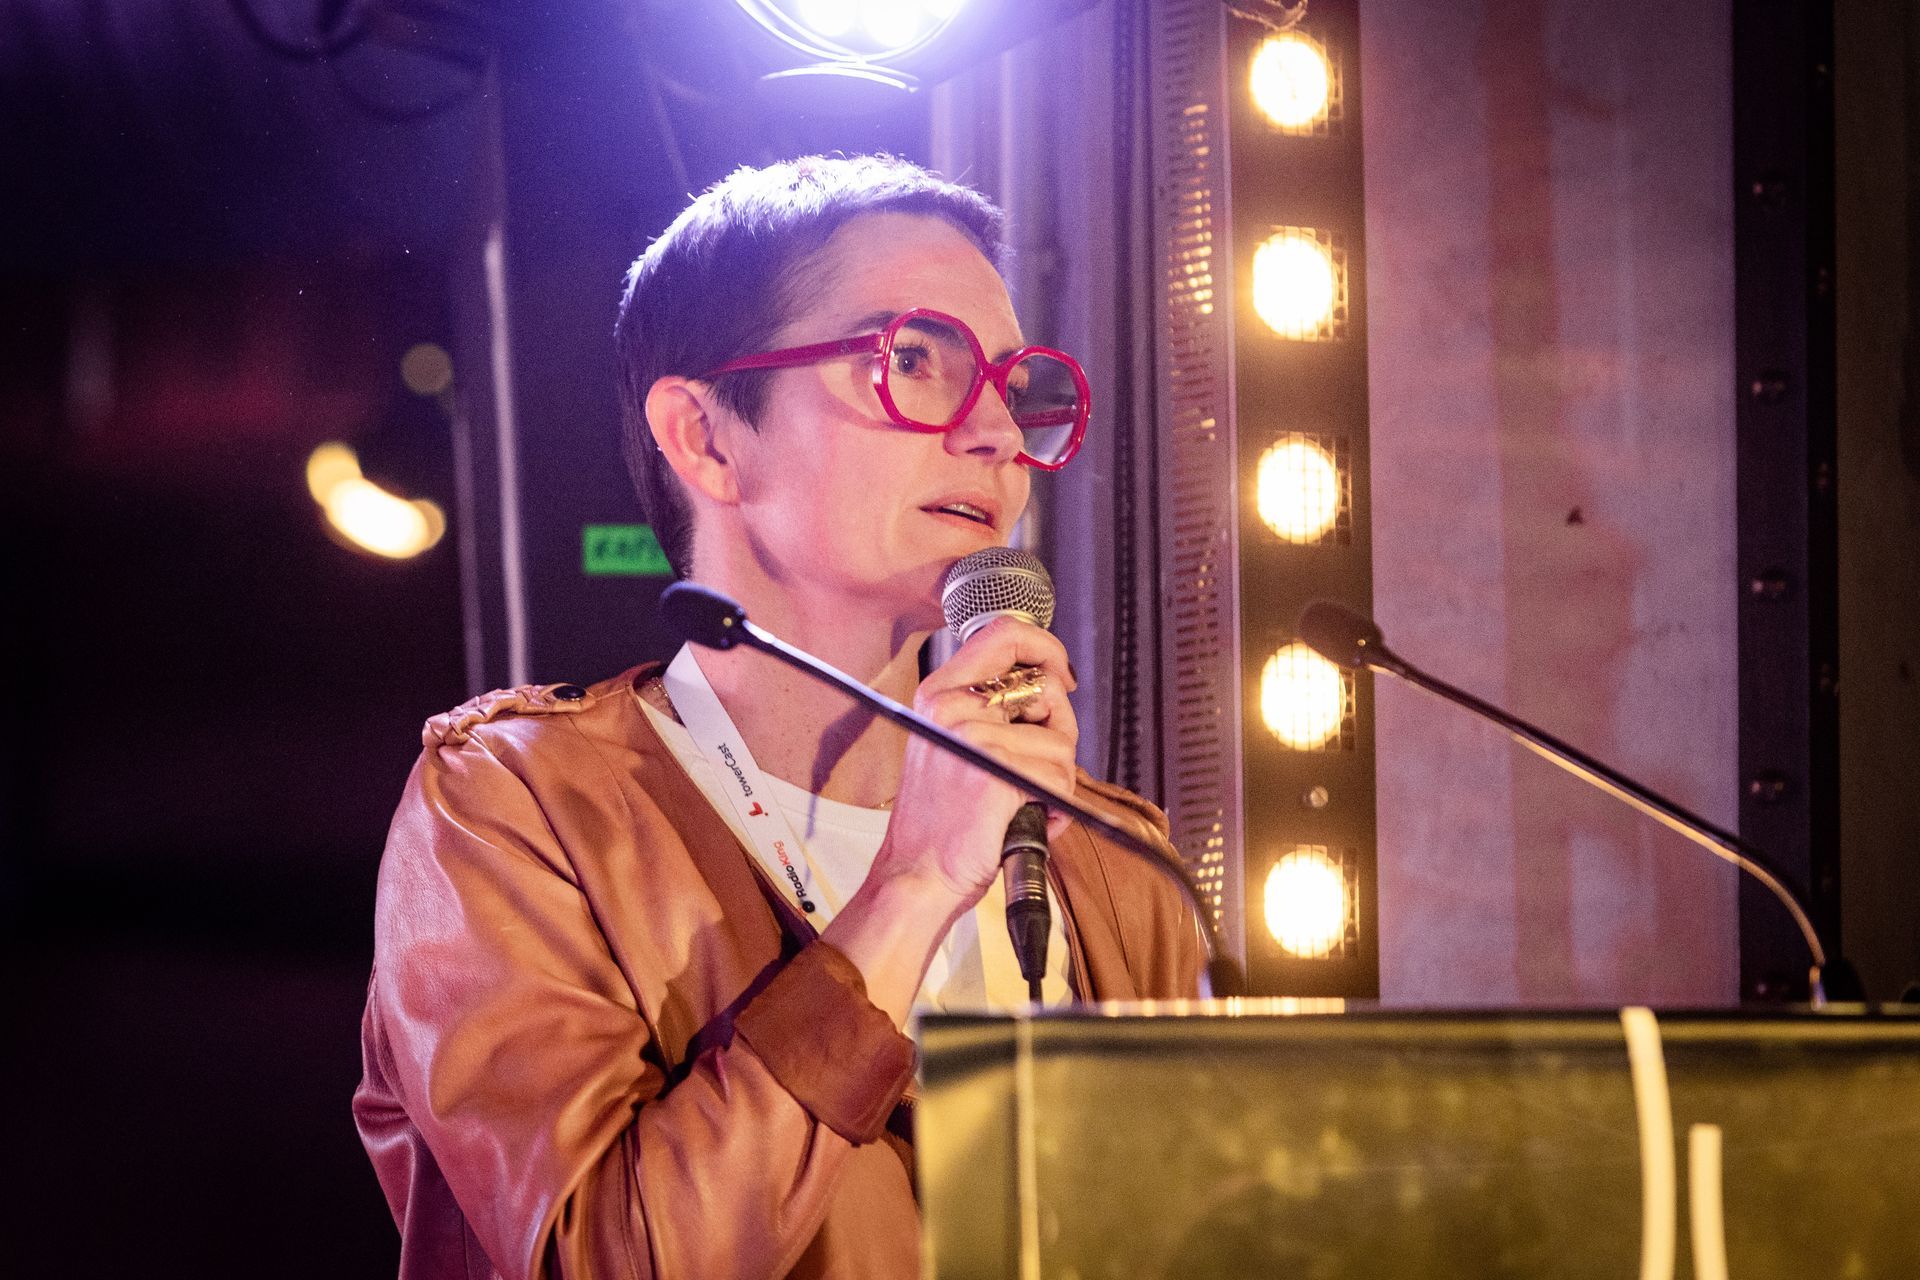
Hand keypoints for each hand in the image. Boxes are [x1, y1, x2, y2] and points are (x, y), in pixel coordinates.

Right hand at [867, 616, 1079, 912]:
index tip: (1061, 674)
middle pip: (1045, 688)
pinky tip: (1030, 820)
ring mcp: (972, 736)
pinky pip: (1060, 777)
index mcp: (939, 694)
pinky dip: (1058, 808)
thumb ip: (990, 713)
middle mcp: (951, 706)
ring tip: (1027, 803)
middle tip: (1045, 767)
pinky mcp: (996, 772)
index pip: (1004, 634)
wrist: (916, 877)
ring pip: (1061, 742)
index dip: (1046, 647)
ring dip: (1059, 781)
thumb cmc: (942, 824)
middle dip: (1061, 730)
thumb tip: (1051, 688)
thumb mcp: (953, 748)